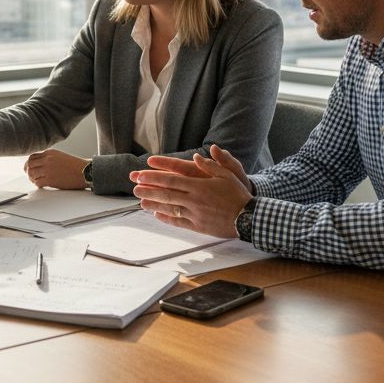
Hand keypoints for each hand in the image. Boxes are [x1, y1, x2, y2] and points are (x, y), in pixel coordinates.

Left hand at [23, 149, 90, 189]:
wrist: (85, 172)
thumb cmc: (75, 166)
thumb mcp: (60, 156)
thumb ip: (49, 158)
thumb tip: (39, 164)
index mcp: (50, 153)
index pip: (32, 157)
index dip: (29, 164)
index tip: (29, 168)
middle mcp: (47, 159)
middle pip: (29, 165)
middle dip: (28, 171)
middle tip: (31, 176)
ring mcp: (48, 169)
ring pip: (31, 173)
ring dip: (32, 178)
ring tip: (37, 181)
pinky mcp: (50, 179)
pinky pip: (37, 183)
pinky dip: (38, 185)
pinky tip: (42, 185)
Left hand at [129, 144, 252, 237]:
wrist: (248, 217)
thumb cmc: (238, 194)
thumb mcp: (228, 174)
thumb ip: (211, 165)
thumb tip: (197, 156)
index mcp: (199, 185)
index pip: (171, 180)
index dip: (155, 178)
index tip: (142, 175)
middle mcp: (194, 199)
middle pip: (166, 194)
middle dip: (149, 191)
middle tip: (135, 188)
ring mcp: (195, 214)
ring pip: (169, 208)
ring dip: (153, 205)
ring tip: (140, 202)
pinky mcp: (198, 226)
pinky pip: (178, 221)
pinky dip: (166, 218)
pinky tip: (157, 215)